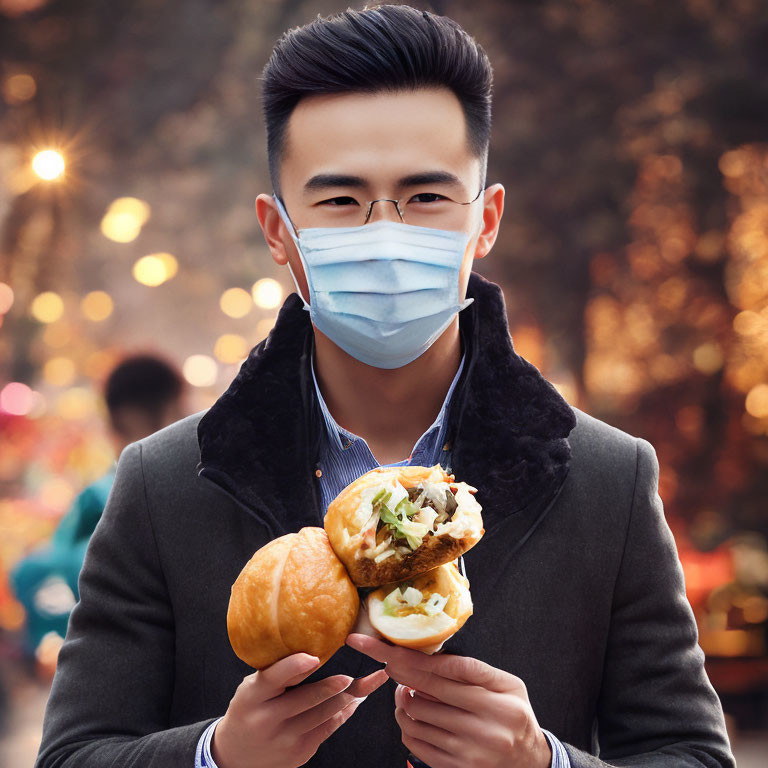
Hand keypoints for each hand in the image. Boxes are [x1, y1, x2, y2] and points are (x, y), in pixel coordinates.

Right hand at [212, 651, 388, 767]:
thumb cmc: (250, 708)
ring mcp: (284, 739)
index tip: (314, 657)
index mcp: (252, 696)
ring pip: (323, 715)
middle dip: (333, 688)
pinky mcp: (298, 753)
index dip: (294, 666)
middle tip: (352, 676)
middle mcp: (267, 719)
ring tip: (367, 682)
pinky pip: (327, 729)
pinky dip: (343, 713)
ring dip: (347, 698)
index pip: (274, 677)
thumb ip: (278, 675)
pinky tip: (355, 700)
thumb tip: (315, 654)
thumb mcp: (253, 689)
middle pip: (307, 699)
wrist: (236, 755)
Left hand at [346, 633, 551, 767]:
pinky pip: (415, 743)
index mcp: (496, 699)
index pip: (444, 670)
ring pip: (415, 716)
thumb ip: (473, 669)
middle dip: (398, 672)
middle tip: (389, 662)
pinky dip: (406, 725)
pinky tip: (413, 714)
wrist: (529, 762)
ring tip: (408, 691)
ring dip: (403, 699)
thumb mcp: (508, 684)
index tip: (382, 647)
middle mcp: (482, 726)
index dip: (409, 657)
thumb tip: (429, 657)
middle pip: (424, 691)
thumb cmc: (514, 713)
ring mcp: (467, 751)